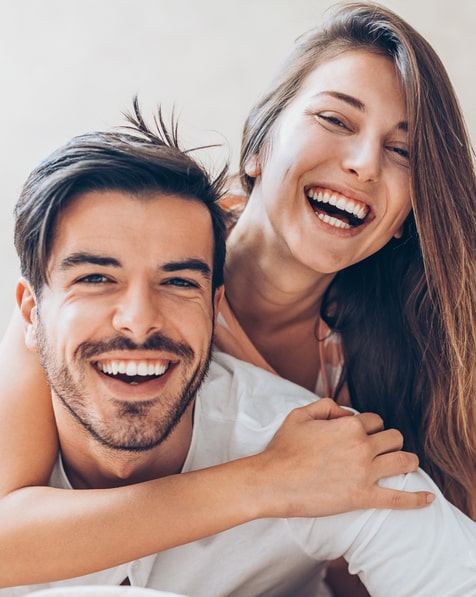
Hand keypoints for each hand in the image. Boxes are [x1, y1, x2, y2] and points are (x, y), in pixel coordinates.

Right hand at [254, 398, 433, 517]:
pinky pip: (398, 499)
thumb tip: (344, 412)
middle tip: (383, 448)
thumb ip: (326, 406)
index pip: (375, 420)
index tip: (363, 433)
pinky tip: (428, 498)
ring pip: (403, 461)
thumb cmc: (283, 449)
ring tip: (407, 463)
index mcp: (349, 425)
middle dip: (390, 440)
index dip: (370, 425)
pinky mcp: (363, 497)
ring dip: (408, 460)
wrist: (274, 481)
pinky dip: (416, 499)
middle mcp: (362, 446)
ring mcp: (365, 472)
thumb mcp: (300, 415)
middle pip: (394, 438)